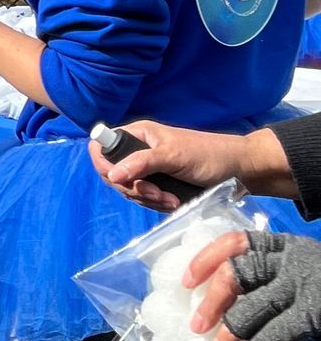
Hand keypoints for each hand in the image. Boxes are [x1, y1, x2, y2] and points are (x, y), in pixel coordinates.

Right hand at [89, 119, 250, 212]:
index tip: (121, 180)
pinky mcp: (158, 185)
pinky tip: (174, 203)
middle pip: (113, 175)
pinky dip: (156, 205)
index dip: (104, 165)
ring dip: (148, 200)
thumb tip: (111, 175)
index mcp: (138, 135)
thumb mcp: (173, 157)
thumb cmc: (209, 155)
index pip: (102, 147)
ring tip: (172, 200)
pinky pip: (144, 200)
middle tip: (157, 194)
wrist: (239, 171)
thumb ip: (141, 163)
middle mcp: (138, 150)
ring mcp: (148, 170)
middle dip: (134, 189)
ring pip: (129, 190)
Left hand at [195, 227, 320, 340]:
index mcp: (283, 245)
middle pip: (236, 274)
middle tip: (197, 324)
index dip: (205, 259)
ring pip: (252, 305)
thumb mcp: (298, 268)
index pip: (235, 241)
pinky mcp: (315, 312)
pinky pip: (277, 331)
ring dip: (230, 331)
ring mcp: (304, 285)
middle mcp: (291, 260)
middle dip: (212, 301)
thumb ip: (268, 276)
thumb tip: (220, 301)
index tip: (186, 280)